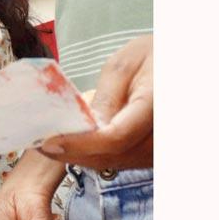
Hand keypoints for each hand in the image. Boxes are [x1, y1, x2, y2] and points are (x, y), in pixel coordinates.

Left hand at [40, 35, 152, 169]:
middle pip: (111, 156)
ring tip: (50, 142)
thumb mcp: (127, 63)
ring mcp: (160, 149)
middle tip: (36, 142)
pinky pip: (120, 161)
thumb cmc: (156, 55)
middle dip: (71, 152)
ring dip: (79, 157)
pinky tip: (73, 144)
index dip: (78, 144)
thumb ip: (106, 96)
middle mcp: (163, 134)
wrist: (182, 64)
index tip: (47, 142)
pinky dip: (94, 155)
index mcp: (157, 104)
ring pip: (113, 163)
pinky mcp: (154, 154)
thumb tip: (83, 128)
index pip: (115, 137)